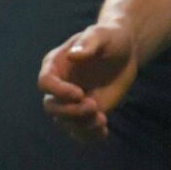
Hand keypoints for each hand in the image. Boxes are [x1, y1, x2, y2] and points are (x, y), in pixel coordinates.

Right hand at [38, 23, 137, 141]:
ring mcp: (71, 101)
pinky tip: (103, 134)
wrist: (125, 50)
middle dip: (70, 111)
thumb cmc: (110, 37)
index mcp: (55, 65)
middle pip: (52, 107)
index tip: (79, 94)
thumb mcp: (102, 34)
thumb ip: (89, 43)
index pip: (45, 83)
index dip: (58, 91)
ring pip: (65, 122)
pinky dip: (89, 135)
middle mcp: (59, 86)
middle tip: (93, 107)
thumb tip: (73, 55)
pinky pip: (81, 130)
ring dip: (81, 126)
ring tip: (101, 121)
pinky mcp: (85, 112)